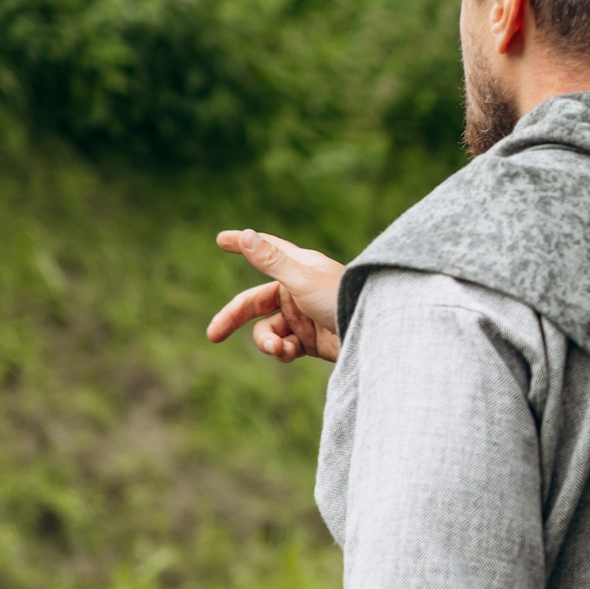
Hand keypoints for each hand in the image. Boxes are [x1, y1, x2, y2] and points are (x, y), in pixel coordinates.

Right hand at [208, 229, 344, 363]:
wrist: (377, 336)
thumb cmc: (341, 300)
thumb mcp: (302, 280)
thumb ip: (272, 261)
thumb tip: (245, 234)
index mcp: (299, 268)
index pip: (267, 250)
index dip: (243, 244)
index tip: (220, 239)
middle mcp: (299, 290)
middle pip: (255, 303)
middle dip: (233, 318)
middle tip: (212, 335)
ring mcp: (305, 317)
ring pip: (269, 330)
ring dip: (267, 342)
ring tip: (278, 349)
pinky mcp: (312, 341)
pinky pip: (285, 346)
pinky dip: (283, 351)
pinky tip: (289, 353)